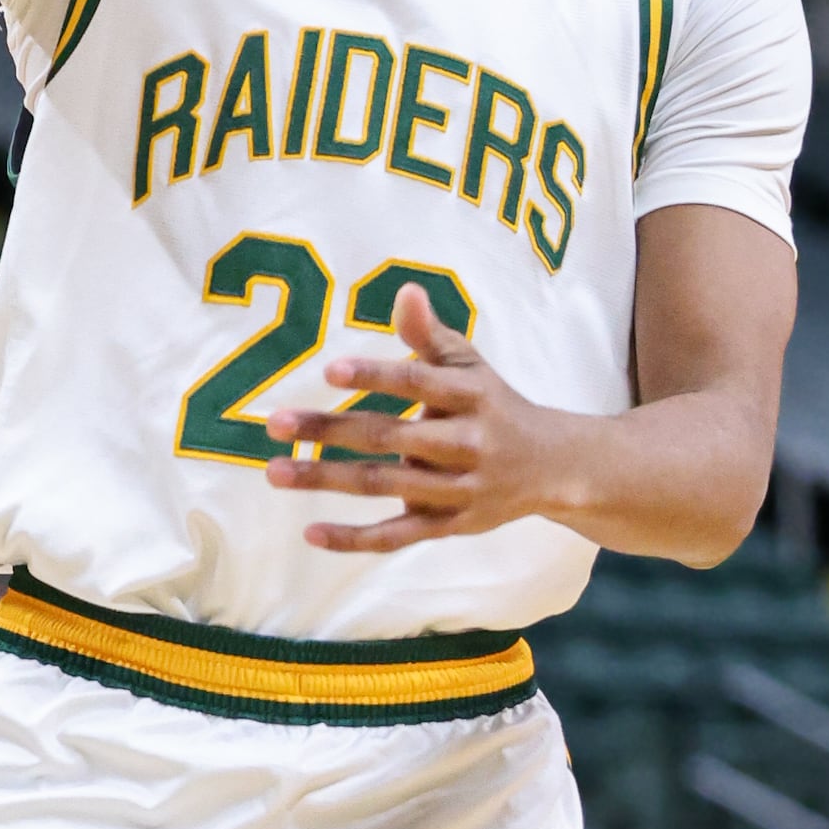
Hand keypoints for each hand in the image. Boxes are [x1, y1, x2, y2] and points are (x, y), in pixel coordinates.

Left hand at [264, 282, 555, 552]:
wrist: (554, 467)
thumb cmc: (493, 403)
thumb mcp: (470, 364)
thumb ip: (430, 334)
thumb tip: (404, 289)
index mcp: (472, 396)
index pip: (418, 383)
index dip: (375, 376)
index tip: (328, 371)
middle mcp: (467, 443)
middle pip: (390, 438)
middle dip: (330, 431)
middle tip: (274, 424)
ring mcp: (458, 489)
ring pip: (386, 486)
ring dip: (328, 479)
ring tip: (275, 471)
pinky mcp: (451, 525)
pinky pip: (398, 537)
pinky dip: (356, 539)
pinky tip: (310, 532)